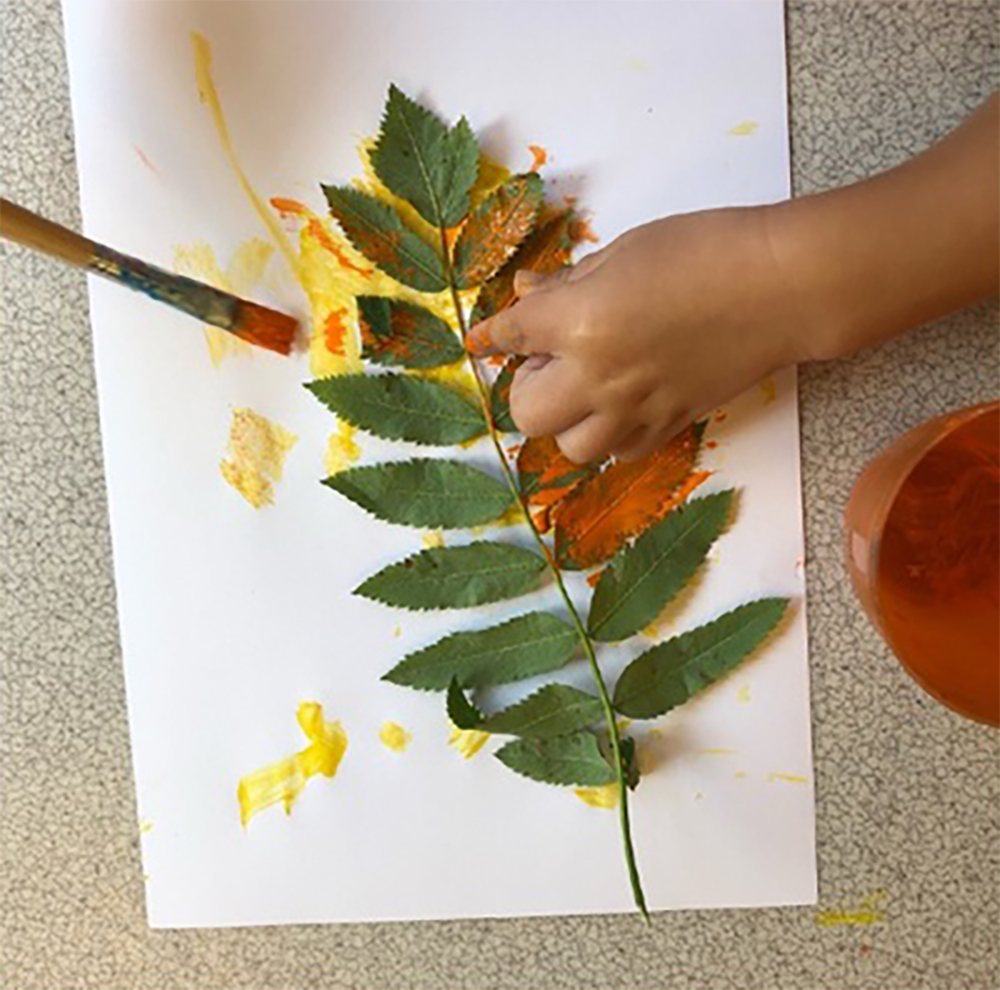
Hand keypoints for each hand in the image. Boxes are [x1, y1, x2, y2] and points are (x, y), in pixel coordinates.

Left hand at [467, 207, 804, 462]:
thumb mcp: (624, 250)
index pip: (511, 337)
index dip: (491, 336)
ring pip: (572, 447)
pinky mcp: (670, 424)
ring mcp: (635, 408)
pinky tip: (623, 403)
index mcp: (578, 323)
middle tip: (549, 359)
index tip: (484, 338)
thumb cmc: (705, 249)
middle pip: (527, 413)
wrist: (780, 286)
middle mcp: (598, 376)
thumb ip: (570, 281)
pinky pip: (621, 452)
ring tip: (587, 387)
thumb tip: (527, 291)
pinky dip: (612, 435)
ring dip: (568, 420)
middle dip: (527, 386)